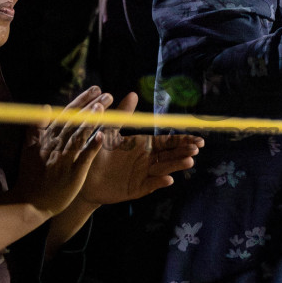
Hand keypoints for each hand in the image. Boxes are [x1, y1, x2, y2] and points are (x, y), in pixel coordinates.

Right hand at [14, 89, 111, 216]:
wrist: (30, 202)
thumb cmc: (31, 175)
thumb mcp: (29, 148)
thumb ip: (36, 127)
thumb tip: (44, 106)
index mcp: (48, 137)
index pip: (67, 114)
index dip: (82, 101)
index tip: (95, 89)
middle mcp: (56, 145)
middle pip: (75, 122)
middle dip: (91, 106)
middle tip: (108, 94)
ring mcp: (64, 159)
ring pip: (79, 136)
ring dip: (91, 121)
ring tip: (103, 107)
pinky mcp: (72, 174)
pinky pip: (84, 158)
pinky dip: (92, 148)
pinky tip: (101, 137)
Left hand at [76, 94, 201, 205]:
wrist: (83, 173)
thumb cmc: (97, 150)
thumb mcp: (110, 130)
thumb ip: (123, 114)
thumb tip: (133, 94)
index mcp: (144, 145)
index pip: (168, 142)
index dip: (183, 140)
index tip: (198, 140)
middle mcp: (147, 160)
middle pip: (170, 155)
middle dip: (183, 152)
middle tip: (196, 149)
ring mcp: (143, 175)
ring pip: (163, 169)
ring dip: (175, 166)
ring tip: (189, 161)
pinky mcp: (135, 189)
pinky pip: (148, 185)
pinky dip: (158, 182)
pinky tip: (167, 179)